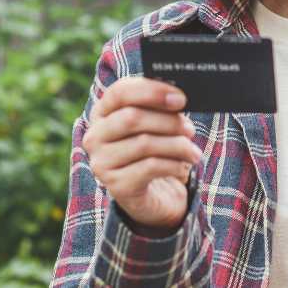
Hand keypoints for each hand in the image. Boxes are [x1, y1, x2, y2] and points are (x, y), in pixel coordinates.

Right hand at [83, 76, 202, 237]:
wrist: (153, 196)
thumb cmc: (156, 151)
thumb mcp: (155, 126)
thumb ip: (160, 109)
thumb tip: (178, 98)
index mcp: (102, 113)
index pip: (120, 92)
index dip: (152, 91)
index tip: (181, 99)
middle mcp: (95, 136)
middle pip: (132, 118)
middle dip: (169, 122)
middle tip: (190, 130)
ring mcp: (102, 162)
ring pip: (144, 144)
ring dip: (177, 146)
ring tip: (192, 152)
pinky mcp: (116, 185)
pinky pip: (150, 167)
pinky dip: (174, 165)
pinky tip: (184, 166)